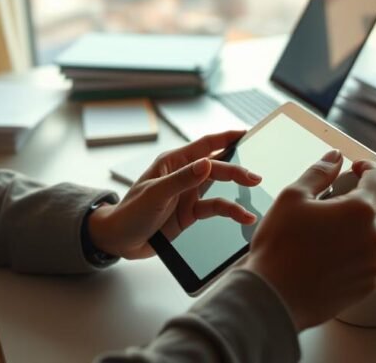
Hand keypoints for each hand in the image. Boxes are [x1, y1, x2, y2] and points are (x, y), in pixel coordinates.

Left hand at [88, 130, 261, 259]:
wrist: (120, 240)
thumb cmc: (130, 212)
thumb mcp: (155, 194)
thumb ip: (181, 180)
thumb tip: (207, 164)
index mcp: (173, 162)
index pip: (205, 145)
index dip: (227, 137)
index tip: (248, 133)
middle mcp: (183, 174)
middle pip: (216, 166)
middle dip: (237, 169)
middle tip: (255, 176)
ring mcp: (188, 194)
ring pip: (219, 187)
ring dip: (236, 189)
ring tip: (255, 191)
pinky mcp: (190, 213)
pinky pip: (215, 208)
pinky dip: (230, 211)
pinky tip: (243, 216)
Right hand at [243, 152, 375, 330]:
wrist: (273, 296)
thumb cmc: (280, 245)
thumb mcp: (293, 197)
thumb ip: (320, 173)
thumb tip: (335, 157)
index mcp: (360, 210)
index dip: (367, 168)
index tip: (355, 169)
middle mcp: (374, 237)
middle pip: (371, 212)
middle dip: (351, 210)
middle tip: (322, 216)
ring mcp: (373, 265)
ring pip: (368, 239)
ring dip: (351, 235)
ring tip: (320, 243)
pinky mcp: (367, 286)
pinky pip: (364, 263)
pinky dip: (350, 259)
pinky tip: (324, 262)